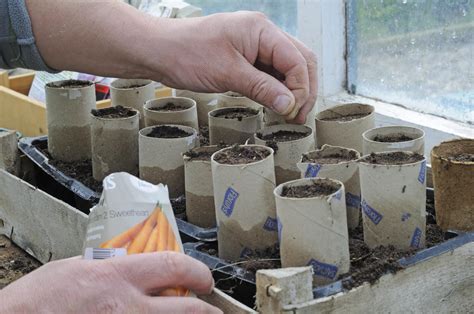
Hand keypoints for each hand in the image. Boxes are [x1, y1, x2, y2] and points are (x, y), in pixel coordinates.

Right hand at [0, 252, 220, 312]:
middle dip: (207, 310)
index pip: (173, 266)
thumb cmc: (38, 301)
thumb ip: (112, 268)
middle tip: (211, 310)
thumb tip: (136, 267)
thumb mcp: (77, 269)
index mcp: (116, 277)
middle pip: (188, 309)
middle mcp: (128, 308)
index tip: (203, 278)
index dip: (197, 271)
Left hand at [149, 12, 316, 122]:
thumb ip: (262, 88)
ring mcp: (255, 45)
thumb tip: (289, 105)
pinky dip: (276, 89)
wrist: (159, 51)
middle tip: (298, 117)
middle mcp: (263, 34)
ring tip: (289, 114)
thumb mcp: (227, 73)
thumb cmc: (186, 53)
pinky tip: (275, 104)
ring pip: (287, 68)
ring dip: (292, 91)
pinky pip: (270, 72)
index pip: (297, 60)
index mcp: (261, 30)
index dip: (301, 88)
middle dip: (304, 89)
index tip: (293, 112)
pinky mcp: (246, 57)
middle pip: (300, 61)